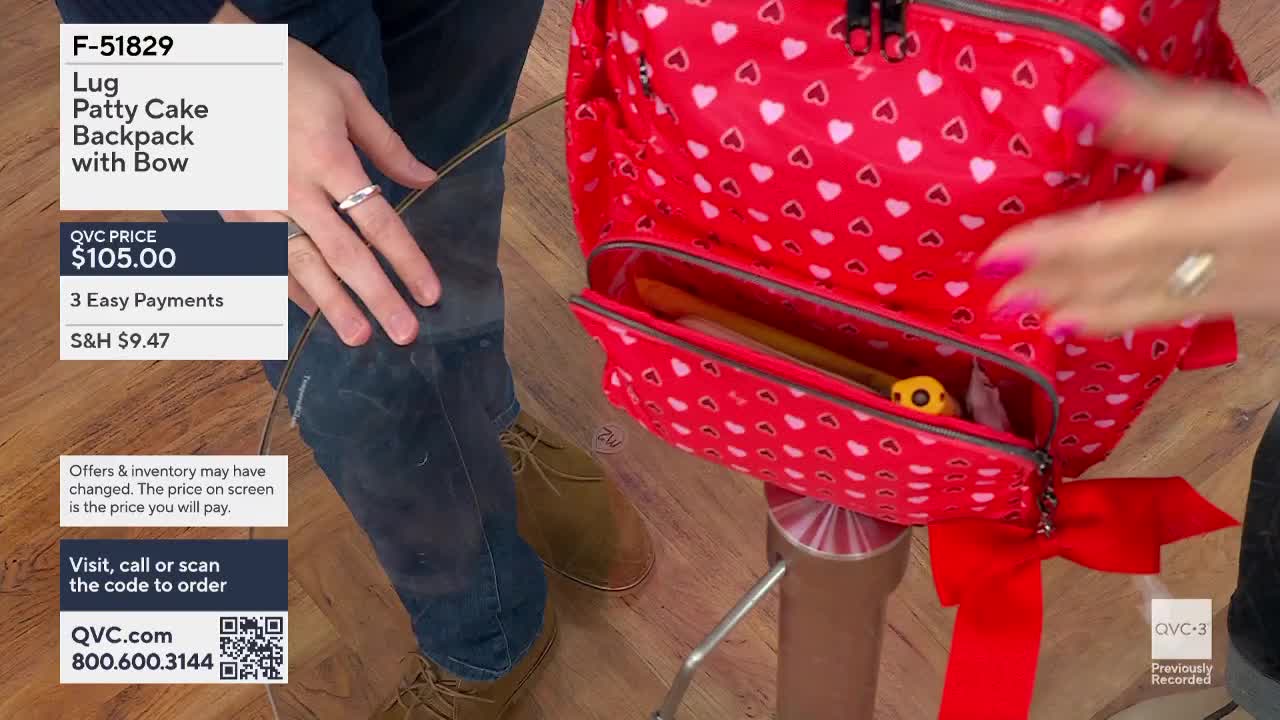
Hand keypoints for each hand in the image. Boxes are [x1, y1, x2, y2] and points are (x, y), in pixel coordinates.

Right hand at [223, 37, 439, 345]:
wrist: (209, 65)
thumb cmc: (285, 74)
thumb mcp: (345, 95)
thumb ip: (386, 145)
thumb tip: (425, 180)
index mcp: (326, 156)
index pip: (376, 221)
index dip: (406, 260)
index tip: (429, 293)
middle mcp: (291, 188)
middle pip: (342, 253)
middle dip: (376, 296)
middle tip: (403, 332)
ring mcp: (258, 203)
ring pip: (301, 265)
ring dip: (331, 306)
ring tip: (359, 336)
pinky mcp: (233, 211)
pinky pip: (265, 259)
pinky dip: (290, 288)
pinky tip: (313, 312)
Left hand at [978, 73, 1279, 337]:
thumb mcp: (1247, 130)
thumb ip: (1165, 117)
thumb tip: (1085, 101)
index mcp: (1221, 215)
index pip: (1120, 236)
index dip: (1056, 247)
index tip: (1002, 251)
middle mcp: (1221, 263)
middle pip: (1122, 276)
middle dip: (1055, 284)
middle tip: (995, 296)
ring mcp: (1235, 290)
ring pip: (1144, 302)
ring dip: (1080, 306)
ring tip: (1030, 311)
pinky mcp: (1247, 303)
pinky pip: (1169, 314)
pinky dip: (1120, 315)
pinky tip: (1089, 319)